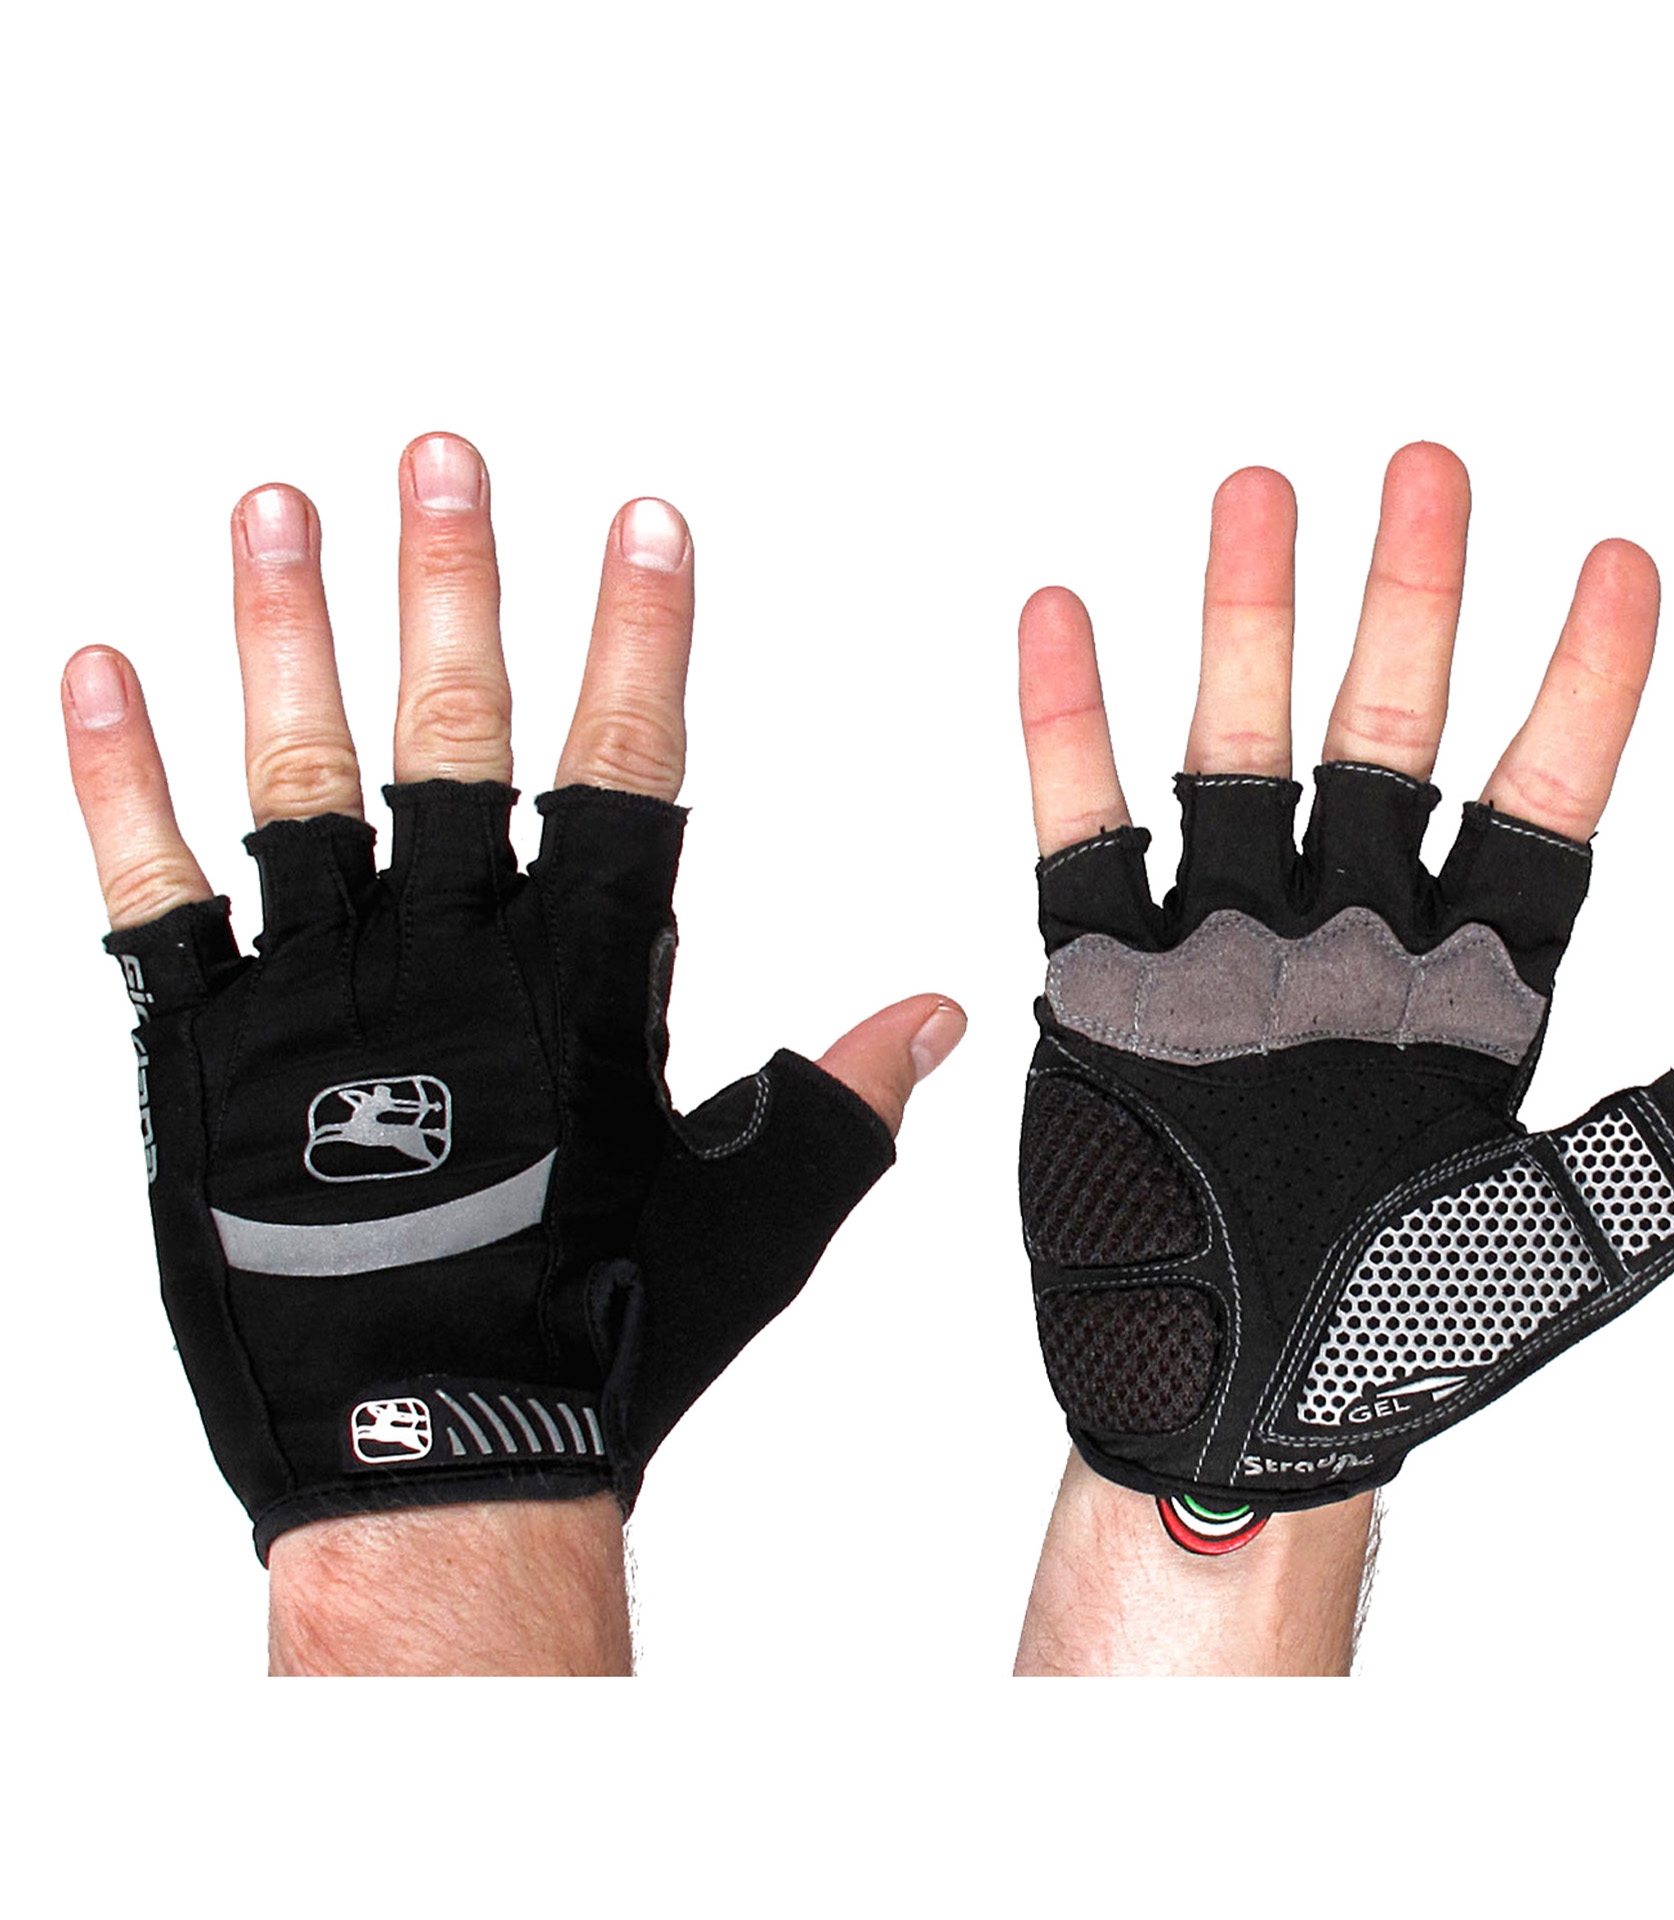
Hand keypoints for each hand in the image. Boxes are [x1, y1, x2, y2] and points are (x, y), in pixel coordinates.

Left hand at [64, 434, 964, 1672]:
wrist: (435, 1463)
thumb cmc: (601, 1338)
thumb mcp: (756, 1209)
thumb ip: (848, 1091)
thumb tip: (945, 1013)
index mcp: (585, 982)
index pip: (626, 766)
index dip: (640, 637)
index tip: (646, 521)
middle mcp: (450, 959)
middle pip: (457, 734)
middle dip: (458, 583)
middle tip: (444, 455)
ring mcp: (314, 995)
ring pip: (298, 777)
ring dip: (286, 628)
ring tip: (278, 502)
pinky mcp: (193, 1051)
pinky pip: (146, 891)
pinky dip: (114, 778)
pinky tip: (97, 664)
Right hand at [1013, 446, 1673, 1674]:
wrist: (1221, 1415)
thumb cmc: (1392, 1343)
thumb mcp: (1553, 1247)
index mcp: (1471, 996)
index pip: (1544, 807)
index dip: (1586, 688)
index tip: (1620, 564)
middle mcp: (1352, 948)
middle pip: (1387, 740)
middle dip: (1411, 603)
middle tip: (1427, 467)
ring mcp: (1226, 954)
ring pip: (1236, 754)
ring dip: (1245, 627)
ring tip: (1257, 493)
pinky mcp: (1109, 985)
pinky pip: (1081, 835)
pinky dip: (1068, 732)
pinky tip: (1064, 620)